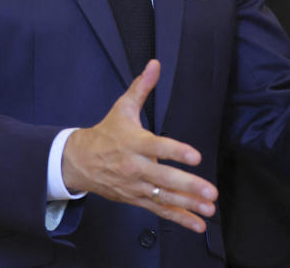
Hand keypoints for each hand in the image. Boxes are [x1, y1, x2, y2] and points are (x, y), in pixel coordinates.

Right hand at [62, 60, 217, 232]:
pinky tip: (197, 224)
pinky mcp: (137, 199)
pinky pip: (160, 211)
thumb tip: (155, 65)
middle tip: (210, 191)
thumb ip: (142, 87)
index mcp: (133, 143)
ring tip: (209, 209)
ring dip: (189, 205)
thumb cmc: (105, 133)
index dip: (176, 152)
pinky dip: (179, 219)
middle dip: (189, 186)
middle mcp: (135, 167)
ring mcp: (136, 186)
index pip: (157, 147)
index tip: (195, 156)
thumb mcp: (122, 108)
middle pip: (164, 178)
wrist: (79, 162)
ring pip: (164, 198)